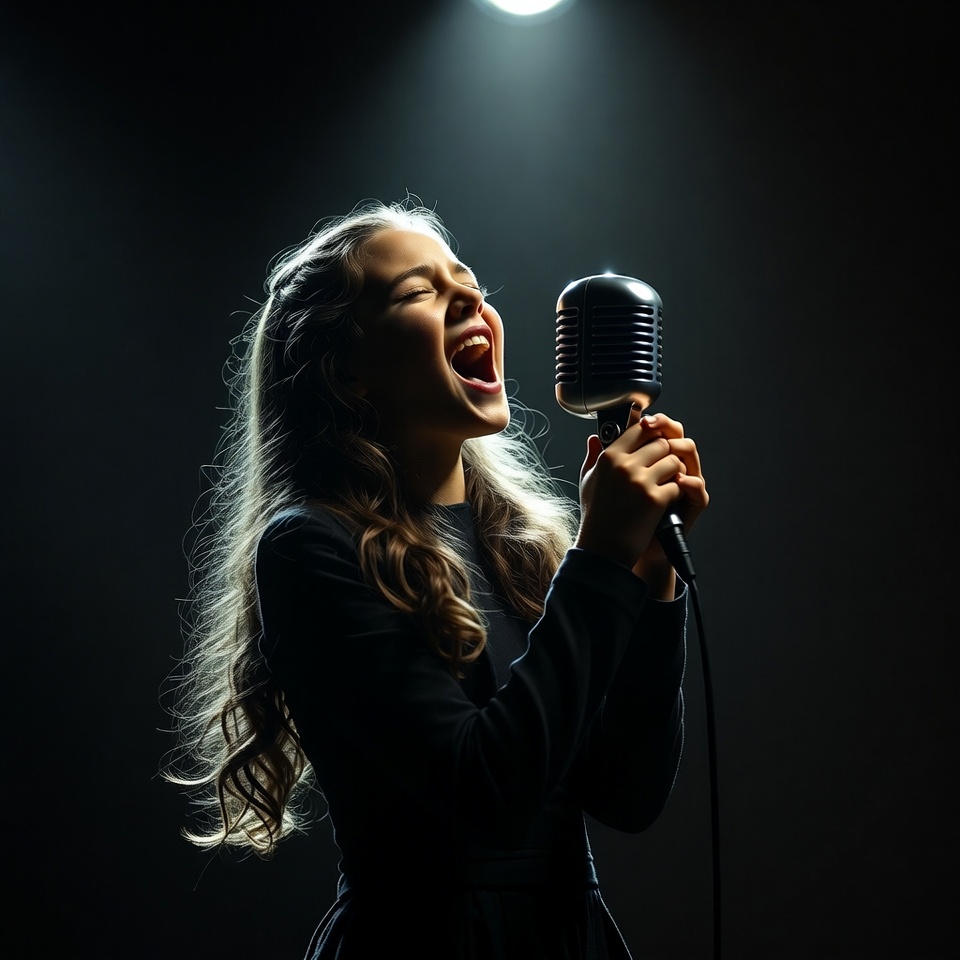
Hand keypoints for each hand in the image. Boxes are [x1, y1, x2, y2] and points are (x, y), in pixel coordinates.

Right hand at [575, 412, 708, 578]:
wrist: (603, 550)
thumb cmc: (595, 516)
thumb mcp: (588, 482)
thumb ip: (593, 457)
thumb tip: (594, 438)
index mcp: (608, 457)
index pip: (640, 429)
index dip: (651, 436)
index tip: (654, 444)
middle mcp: (624, 465)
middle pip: (661, 443)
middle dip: (666, 455)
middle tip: (662, 470)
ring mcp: (640, 481)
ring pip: (674, 460)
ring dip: (674, 472)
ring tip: (666, 485)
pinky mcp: (654, 499)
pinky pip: (678, 483)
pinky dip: (676, 492)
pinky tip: (667, 502)